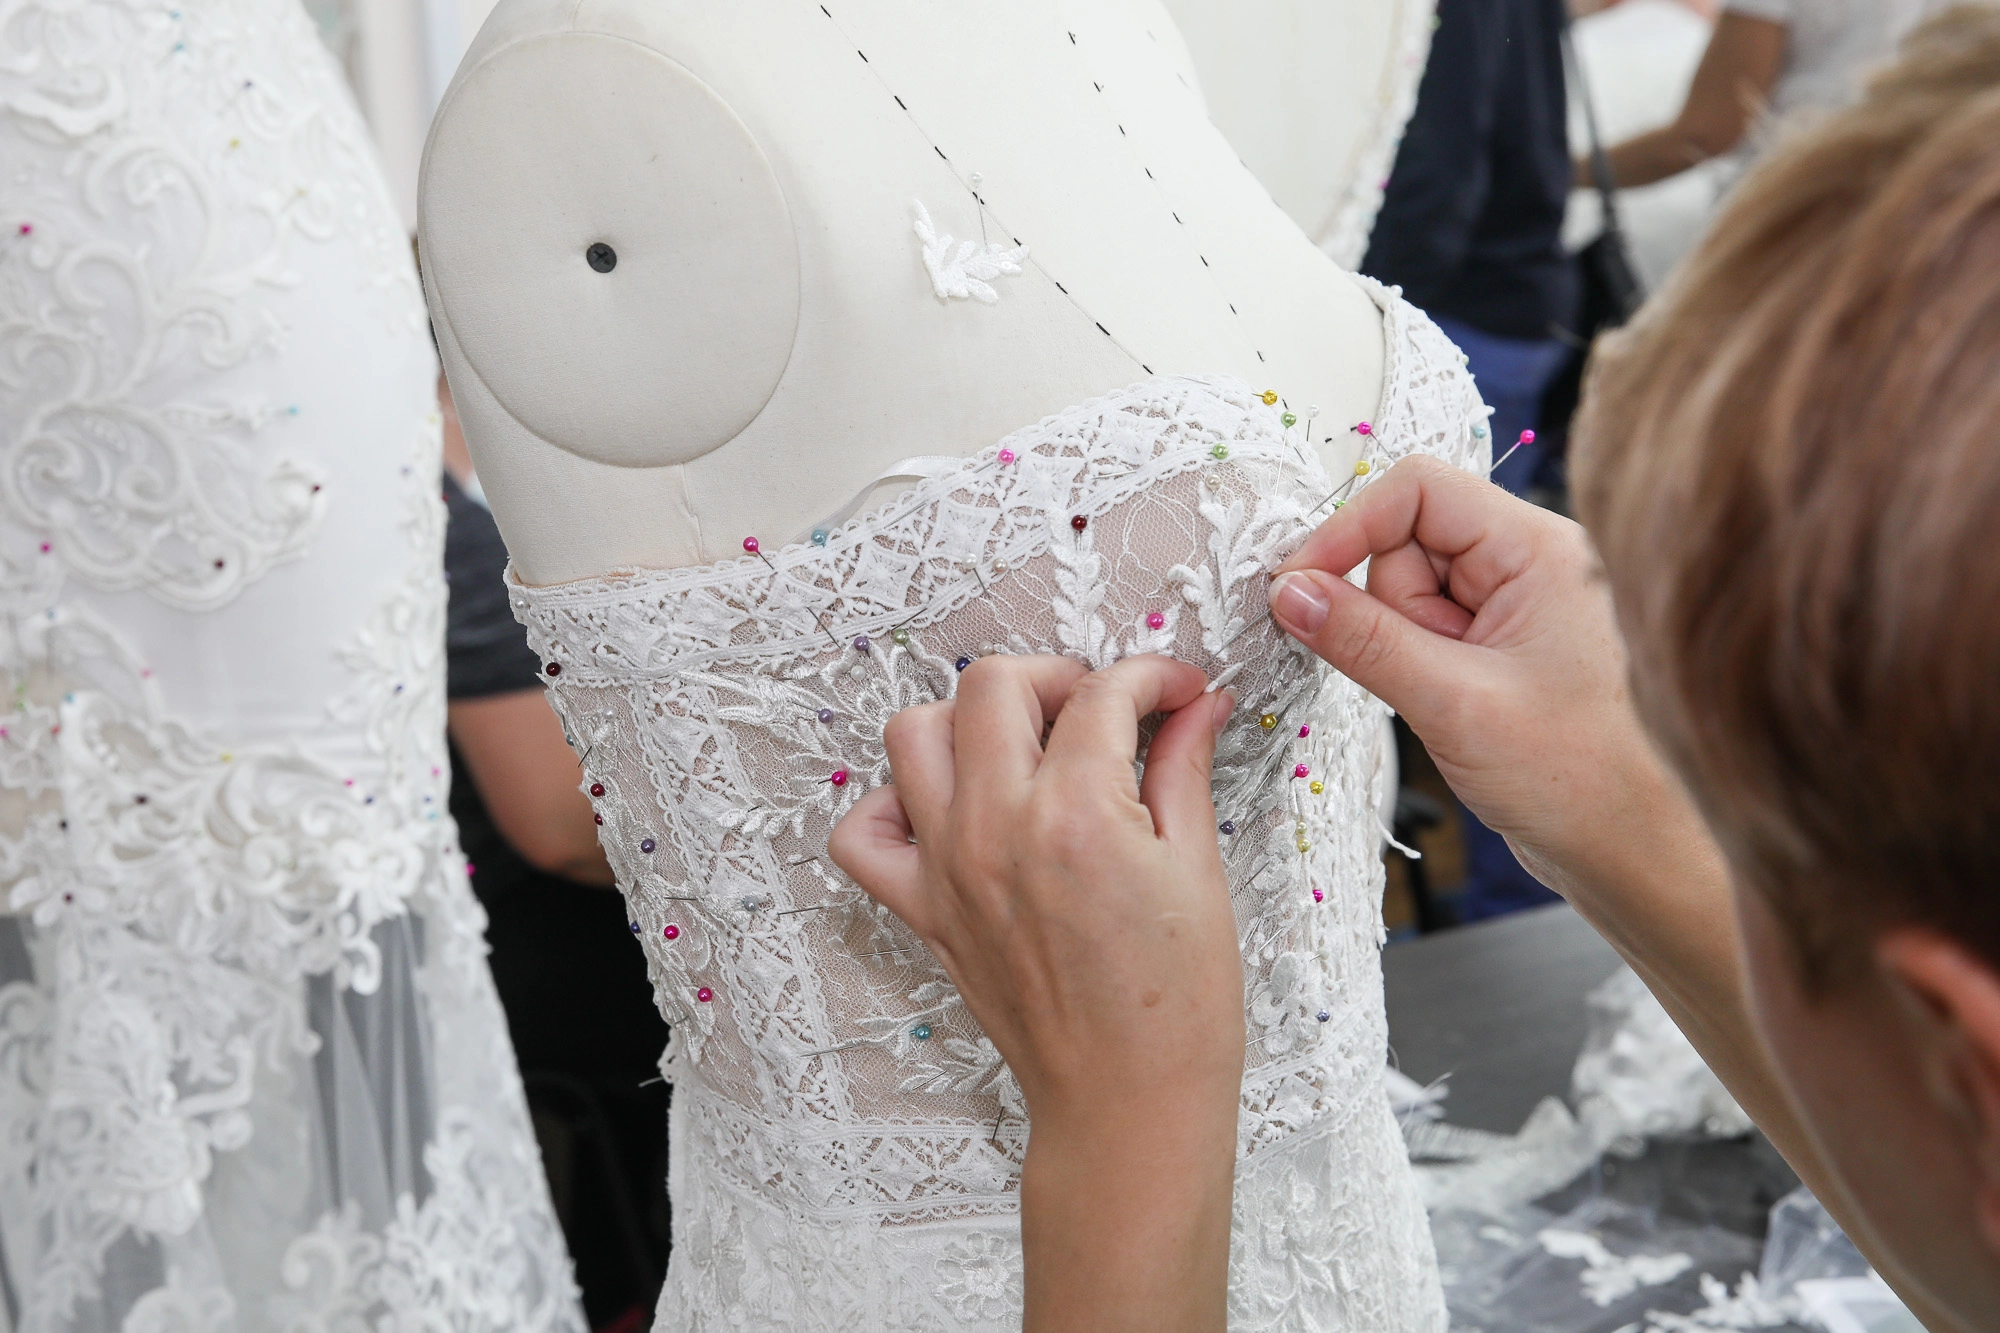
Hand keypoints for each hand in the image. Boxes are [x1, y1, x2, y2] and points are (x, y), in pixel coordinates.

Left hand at [830, 654, 1239, 1332]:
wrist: (1128, 1101)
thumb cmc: (1175, 1009)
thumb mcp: (1198, 870)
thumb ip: (1183, 769)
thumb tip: (1194, 707)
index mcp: (1079, 816)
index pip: (1103, 694)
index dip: (1151, 677)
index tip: (1175, 691)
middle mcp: (997, 831)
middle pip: (993, 686)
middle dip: (1056, 675)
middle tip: (1100, 709)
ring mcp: (948, 868)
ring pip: (913, 733)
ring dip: (970, 719)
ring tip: (1026, 745)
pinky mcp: (923, 908)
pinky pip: (863, 832)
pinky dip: (892, 803)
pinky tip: (953, 808)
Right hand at [1267, 455, 1694, 903]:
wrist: (1634, 850)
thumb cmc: (1579, 779)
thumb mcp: (1451, 703)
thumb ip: (1362, 639)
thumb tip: (1290, 593)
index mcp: (1539, 548)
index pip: (1418, 489)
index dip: (1348, 528)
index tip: (1299, 585)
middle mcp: (1533, 562)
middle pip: (1409, 542)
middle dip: (1393, 611)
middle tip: (1431, 677)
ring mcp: (1519, 604)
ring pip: (1413, 591)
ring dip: (1408, 648)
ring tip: (1457, 703)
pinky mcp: (1506, 644)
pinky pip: (1431, 630)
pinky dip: (1421, 666)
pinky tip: (1459, 709)